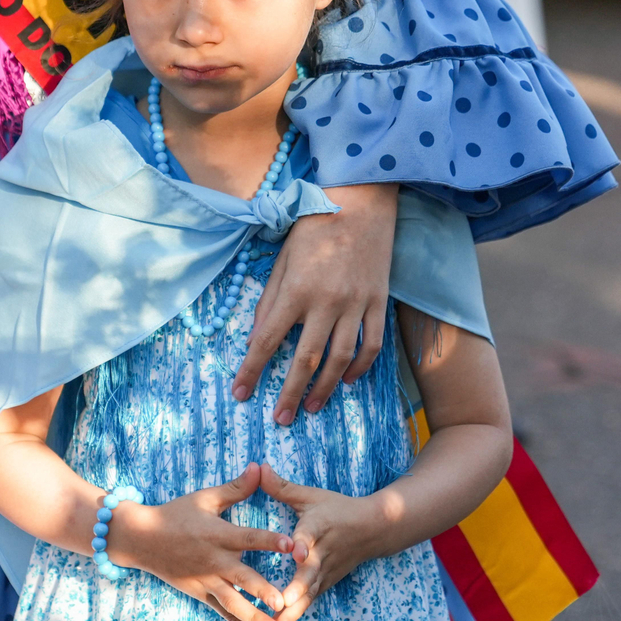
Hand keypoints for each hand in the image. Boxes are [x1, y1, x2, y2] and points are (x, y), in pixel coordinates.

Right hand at [111, 464, 294, 620]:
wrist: (140, 539)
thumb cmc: (176, 514)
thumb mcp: (205, 497)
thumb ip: (236, 487)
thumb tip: (260, 466)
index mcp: (217, 534)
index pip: (247, 538)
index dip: (269, 540)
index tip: (291, 545)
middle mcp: (213, 561)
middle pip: (241, 578)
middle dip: (262, 591)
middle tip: (283, 602)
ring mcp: (206, 581)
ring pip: (233, 603)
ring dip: (254, 617)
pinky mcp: (201, 594)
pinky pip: (223, 613)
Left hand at [234, 183, 396, 422]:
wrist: (362, 202)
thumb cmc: (314, 226)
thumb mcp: (282, 259)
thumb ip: (269, 300)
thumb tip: (257, 337)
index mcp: (295, 289)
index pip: (267, 340)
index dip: (252, 370)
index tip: (241, 393)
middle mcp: (326, 301)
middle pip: (306, 360)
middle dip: (290, 393)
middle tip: (280, 418)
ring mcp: (356, 304)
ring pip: (340, 359)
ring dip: (324, 388)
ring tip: (311, 408)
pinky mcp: (379, 303)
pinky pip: (372, 345)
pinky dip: (360, 368)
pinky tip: (347, 381)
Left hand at [257, 465, 385, 620]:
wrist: (373, 528)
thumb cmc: (337, 509)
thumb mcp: (311, 495)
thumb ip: (283, 487)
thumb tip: (258, 467)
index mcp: (317, 528)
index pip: (310, 535)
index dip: (302, 543)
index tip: (297, 553)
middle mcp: (322, 553)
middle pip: (310, 573)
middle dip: (296, 589)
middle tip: (281, 603)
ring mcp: (326, 572)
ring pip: (309, 594)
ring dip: (293, 612)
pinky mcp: (325, 584)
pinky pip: (309, 602)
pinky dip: (295, 616)